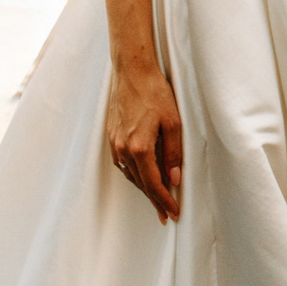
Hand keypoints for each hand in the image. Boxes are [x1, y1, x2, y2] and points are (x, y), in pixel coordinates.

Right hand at [105, 60, 183, 222]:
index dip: (164, 201)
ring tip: (158, 200)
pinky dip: (135, 174)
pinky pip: (124, 163)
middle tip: (167, 214)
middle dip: (155, 200)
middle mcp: (123, 149)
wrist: (132, 71)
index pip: (154, 184)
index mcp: (139, 147)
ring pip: (131, 175)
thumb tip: (175, 179)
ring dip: (145, 188)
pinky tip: (144, 176)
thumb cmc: (155, 92)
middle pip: (141, 183)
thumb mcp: (173, 122)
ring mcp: (114, 143)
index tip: (174, 213)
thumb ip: (173, 153)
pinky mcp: (111, 137)